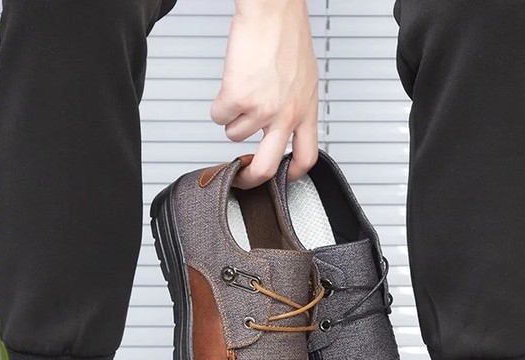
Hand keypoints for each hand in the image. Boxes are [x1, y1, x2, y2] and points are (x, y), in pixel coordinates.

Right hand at [212, 0, 318, 188]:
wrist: (272, 10)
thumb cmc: (286, 34)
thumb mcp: (304, 78)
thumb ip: (294, 105)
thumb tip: (279, 124)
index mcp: (306, 110)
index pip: (306, 156)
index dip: (293, 173)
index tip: (283, 176)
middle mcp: (286, 114)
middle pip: (268, 166)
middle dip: (251, 179)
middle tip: (242, 178)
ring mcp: (262, 110)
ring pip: (235, 134)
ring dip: (231, 117)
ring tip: (240, 91)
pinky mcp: (239, 99)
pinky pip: (218, 116)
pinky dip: (218, 104)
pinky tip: (229, 85)